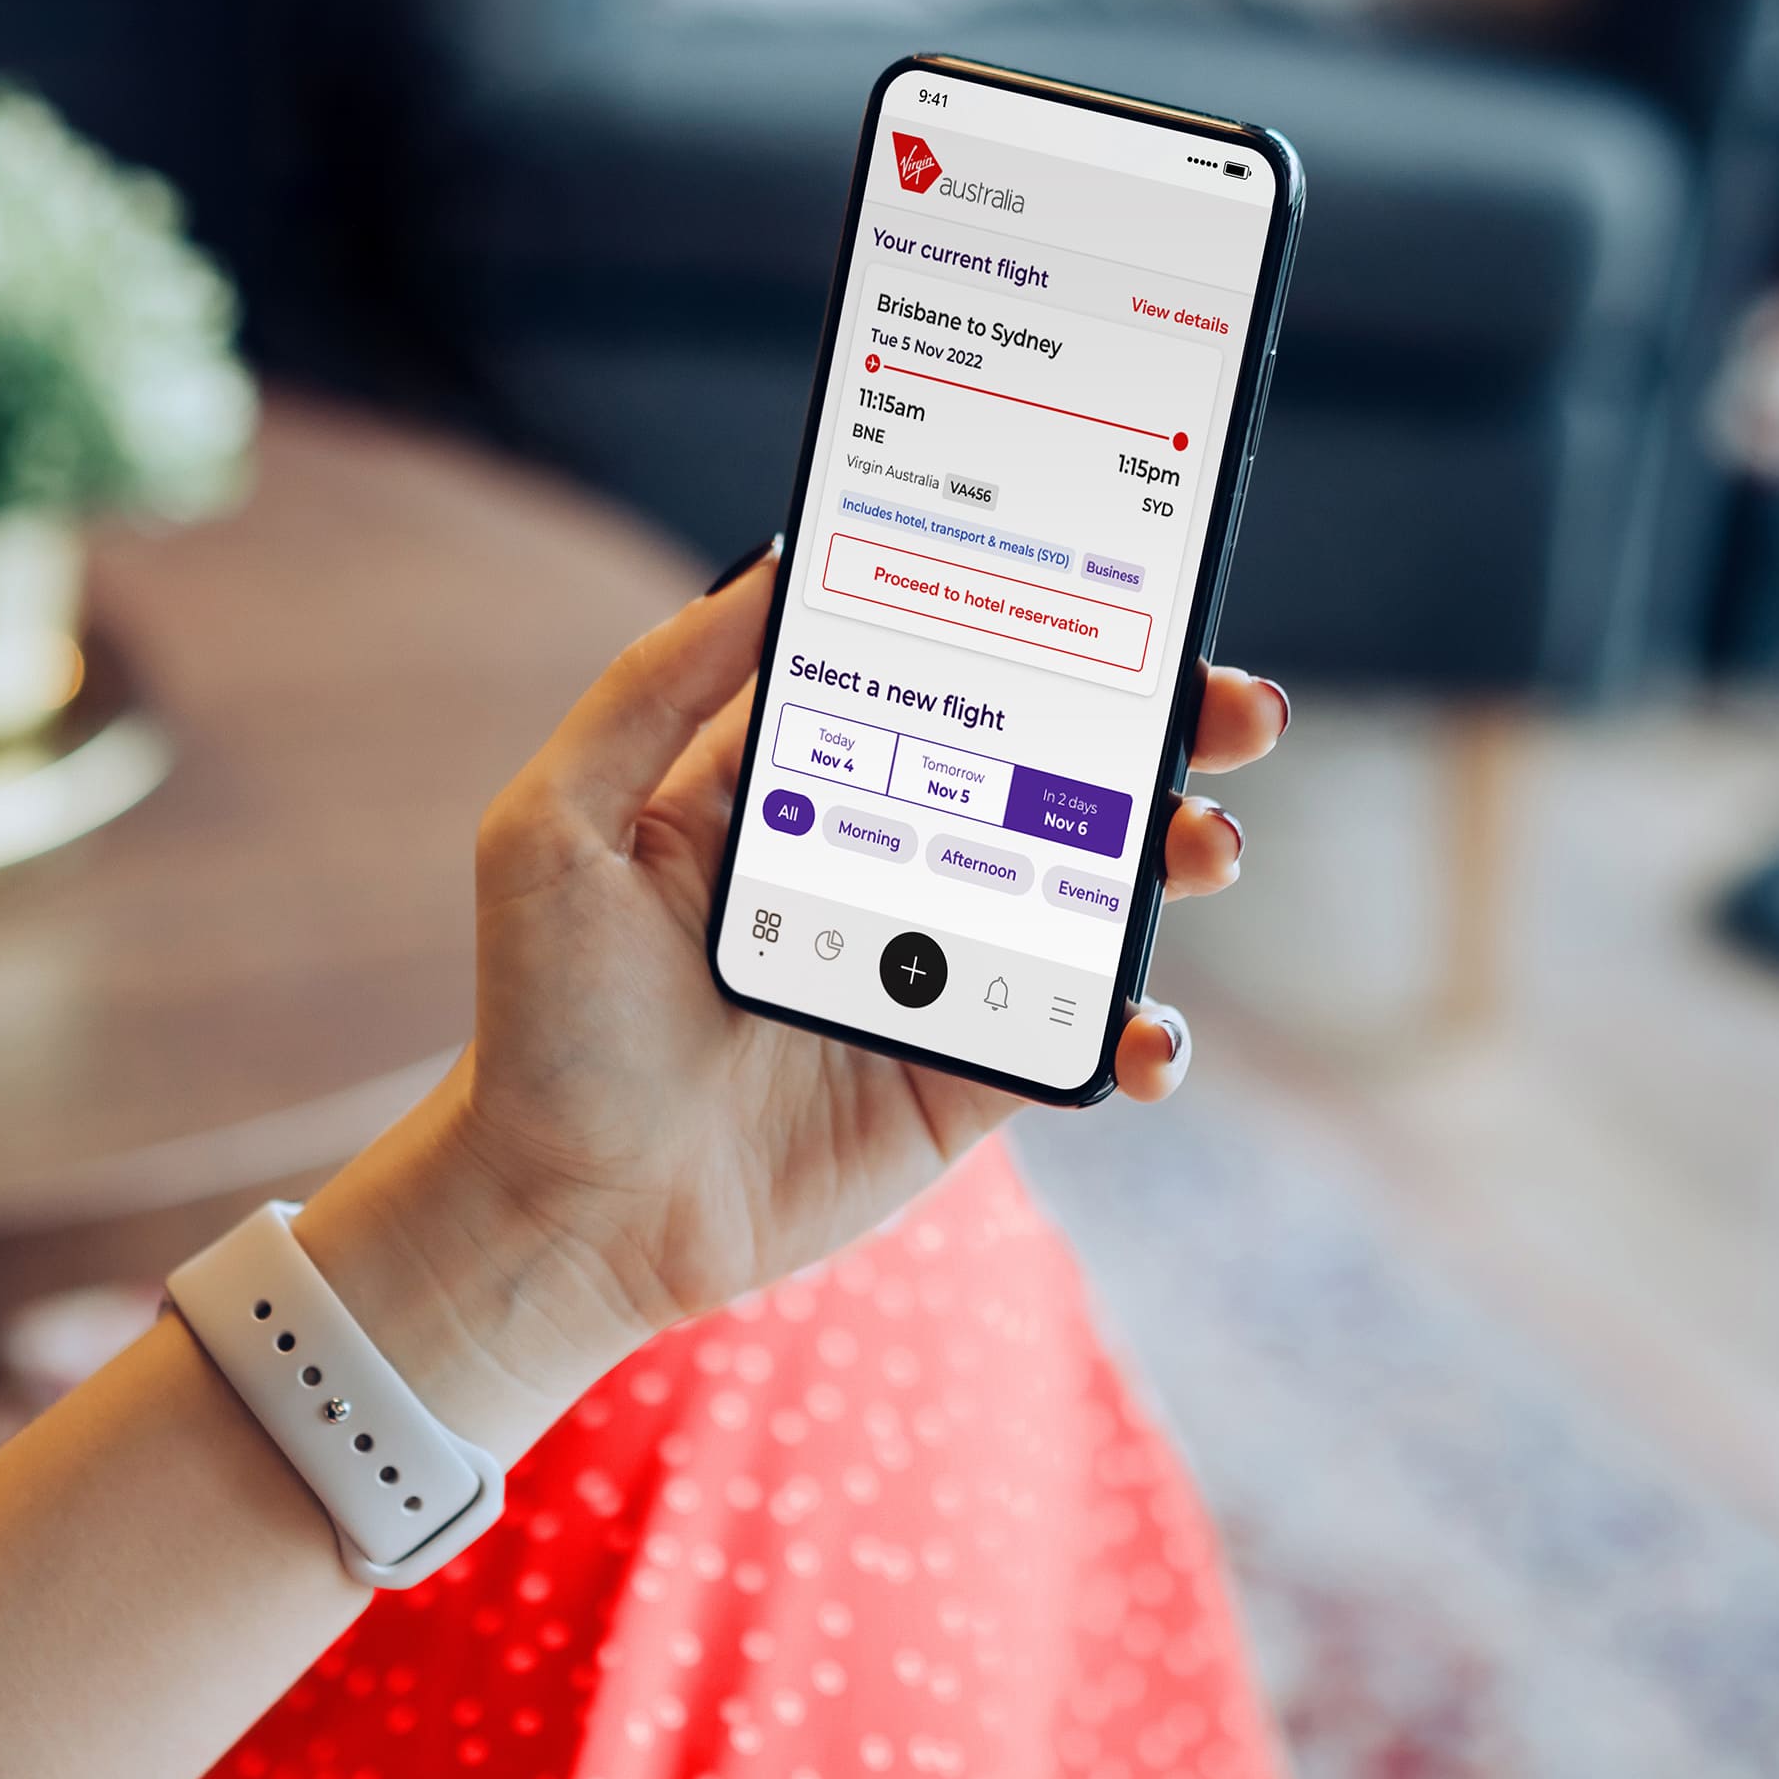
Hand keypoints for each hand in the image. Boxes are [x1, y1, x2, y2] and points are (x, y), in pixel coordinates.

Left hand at [297, 551, 1286, 1441]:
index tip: (1123, 588)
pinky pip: (1081, 1041)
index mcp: (806, 780)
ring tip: (1204, 849)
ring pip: (1095, 894)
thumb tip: (778, 565)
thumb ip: (657, 690)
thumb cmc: (544, 1019)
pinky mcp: (966, 1079)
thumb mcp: (558, 826)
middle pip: (1056, 769)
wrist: (562, 1213)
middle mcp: (889, 861)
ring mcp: (939, 971)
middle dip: (1164, 731)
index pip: (946, 674)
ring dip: (1175, 859)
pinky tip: (1148, 1032)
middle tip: (1234, 711)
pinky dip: (1142, 1034)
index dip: (1041, 628)